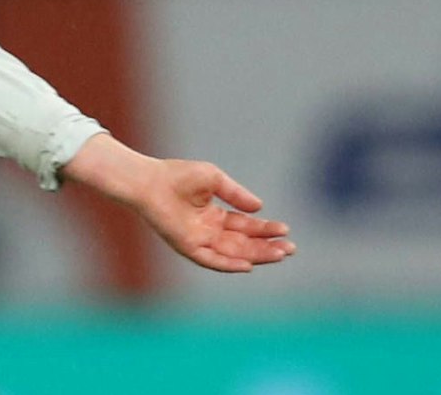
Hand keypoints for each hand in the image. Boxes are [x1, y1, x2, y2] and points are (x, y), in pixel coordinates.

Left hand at [63, 135, 295, 273]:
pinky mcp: (187, 246)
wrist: (149, 180)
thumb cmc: (177, 175)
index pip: (245, 227)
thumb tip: (260, 208)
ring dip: (257, 256)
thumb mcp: (214, 179)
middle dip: (267, 247)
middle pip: (244, 243)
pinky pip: (211, 260)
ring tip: (279, 255)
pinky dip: (229, 264)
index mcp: (213, 216)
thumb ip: (236, 194)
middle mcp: (208, 231)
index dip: (266, 229)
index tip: (286, 229)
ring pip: (233, 253)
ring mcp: (198, 240)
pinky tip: (248, 265)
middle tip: (291, 248)